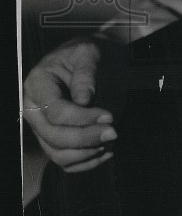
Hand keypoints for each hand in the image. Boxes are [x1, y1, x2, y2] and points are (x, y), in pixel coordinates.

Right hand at [23, 38, 116, 172]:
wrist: (83, 61)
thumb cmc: (85, 54)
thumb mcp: (88, 53)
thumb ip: (86, 74)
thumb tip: (83, 100)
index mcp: (38, 84)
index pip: (55, 111)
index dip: (82, 118)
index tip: (108, 116)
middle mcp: (33, 108)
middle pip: (54, 136)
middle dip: (86, 138)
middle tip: (113, 133)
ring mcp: (41, 127)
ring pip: (57, 154)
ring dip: (86, 153)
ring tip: (110, 140)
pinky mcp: (52, 139)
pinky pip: (64, 161)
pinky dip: (85, 162)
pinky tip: (106, 151)